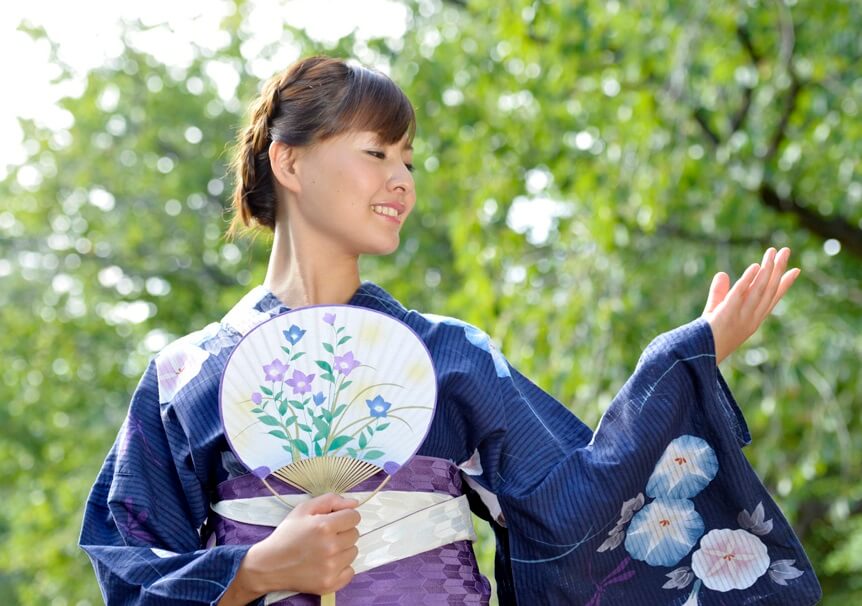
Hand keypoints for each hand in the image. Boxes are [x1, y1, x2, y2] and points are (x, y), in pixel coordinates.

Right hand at [223, 493, 359, 601]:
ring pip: (353, 552)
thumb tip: (354, 503)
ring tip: (323, 550)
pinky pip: (350, 571)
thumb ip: (330, 500)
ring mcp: (331, 568)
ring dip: (342, 549)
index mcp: (324, 526)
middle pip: (354, 534)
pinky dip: (341, 567)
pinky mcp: (329, 584)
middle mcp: (330, 547)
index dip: (344, 516)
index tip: (334, 521)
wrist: (269, 565)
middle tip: (325, 536)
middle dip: (342, 532)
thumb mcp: (303, 509)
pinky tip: (326, 563)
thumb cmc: (286, 535)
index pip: (354, 517)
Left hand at [701, 247, 800, 364]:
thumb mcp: (716, 312)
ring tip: (772, 252)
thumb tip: (722, 273)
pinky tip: (755, 266)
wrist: (698, 356)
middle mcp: (752, 318)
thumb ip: (720, 293)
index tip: (796, 270)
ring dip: (767, 269)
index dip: (784, 284)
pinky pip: (740, 295)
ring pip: (759, 289)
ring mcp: (742, 316)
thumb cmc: (707, 337)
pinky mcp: (728, 314)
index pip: (772, 299)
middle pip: (769, 290)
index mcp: (753, 319)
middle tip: (785, 250)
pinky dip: (748, 280)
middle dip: (778, 269)